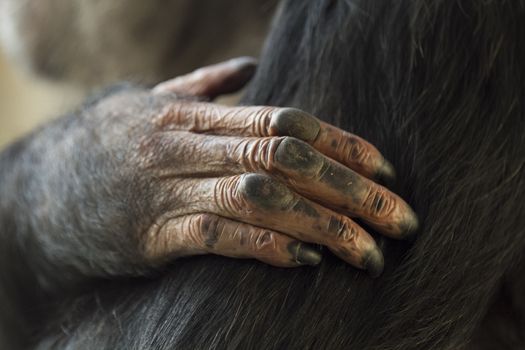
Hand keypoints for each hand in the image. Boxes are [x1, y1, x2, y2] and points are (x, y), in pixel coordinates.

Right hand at [79, 58, 417, 276]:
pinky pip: (220, 237)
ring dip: (323, 225)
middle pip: (286, 158)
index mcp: (194, 114)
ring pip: (260, 198)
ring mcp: (169, 188)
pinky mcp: (153, 234)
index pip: (286, 119)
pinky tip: (307, 259)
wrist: (39, 191)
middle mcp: (187, 144)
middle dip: (351, 190)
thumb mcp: (150, 103)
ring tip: (370, 252)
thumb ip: (203, 87)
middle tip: (401, 219)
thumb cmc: (107, 145)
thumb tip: (249, 67)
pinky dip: (267, 246)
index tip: (386, 171)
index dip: (342, 144)